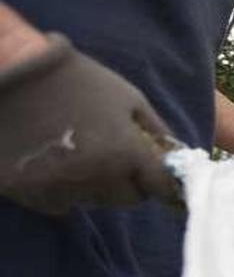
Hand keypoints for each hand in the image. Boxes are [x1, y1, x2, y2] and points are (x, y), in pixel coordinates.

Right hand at [0, 33, 178, 213]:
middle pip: (127, 199)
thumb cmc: (77, 80)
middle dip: (128, 182)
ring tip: (81, 151)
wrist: (15, 74)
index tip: (157, 174)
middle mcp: (97, 179)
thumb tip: (175, 155)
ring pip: (94, 201)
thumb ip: (156, 131)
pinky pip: (61, 202)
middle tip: (115, 156)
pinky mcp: (32, 194)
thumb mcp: (128, 97)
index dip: (160, 180)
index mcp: (126, 155)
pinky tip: (55, 159)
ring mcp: (62, 189)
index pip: (158, 188)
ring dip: (96, 185)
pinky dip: (64, 188)